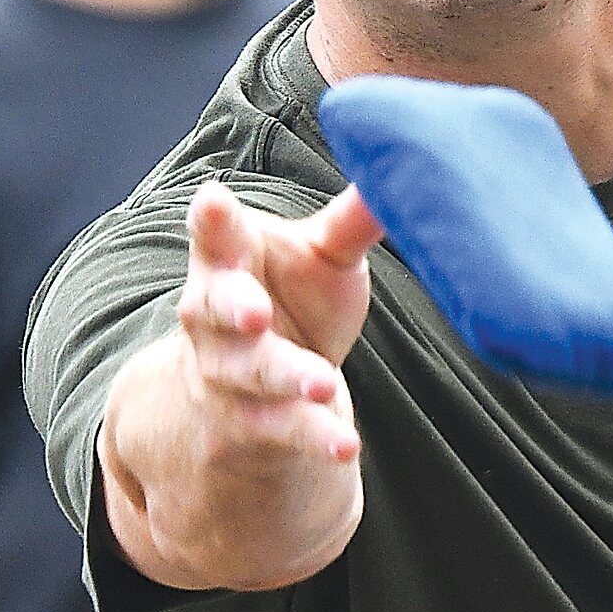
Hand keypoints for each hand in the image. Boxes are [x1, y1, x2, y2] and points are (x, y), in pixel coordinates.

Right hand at [177, 180, 380, 460]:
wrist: (261, 383)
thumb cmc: (296, 292)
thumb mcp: (324, 252)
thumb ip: (352, 220)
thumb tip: (400, 167)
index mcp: (228, 256)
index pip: (213, 233)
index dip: (212, 219)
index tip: (213, 200)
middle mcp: (213, 314)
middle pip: (213, 306)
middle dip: (233, 307)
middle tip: (254, 312)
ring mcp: (228, 371)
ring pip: (253, 372)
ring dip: (286, 378)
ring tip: (322, 385)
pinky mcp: (253, 420)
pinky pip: (284, 428)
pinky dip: (314, 435)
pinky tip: (345, 444)